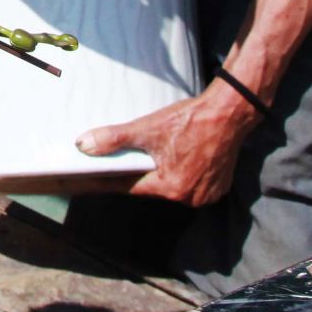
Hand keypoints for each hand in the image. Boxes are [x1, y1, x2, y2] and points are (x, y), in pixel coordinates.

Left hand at [76, 83, 259, 206]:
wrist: (229, 113)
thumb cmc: (190, 120)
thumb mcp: (147, 128)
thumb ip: (114, 139)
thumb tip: (83, 146)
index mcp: (171, 188)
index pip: (125, 187)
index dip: (102, 182)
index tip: (81, 184)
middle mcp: (190, 197)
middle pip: (148, 187)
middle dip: (133, 174)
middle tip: (117, 161)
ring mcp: (206, 195)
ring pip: (169, 186)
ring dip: (158, 174)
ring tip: (151, 158)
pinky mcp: (217, 187)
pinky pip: (188, 184)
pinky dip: (178, 174)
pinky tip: (173, 160)